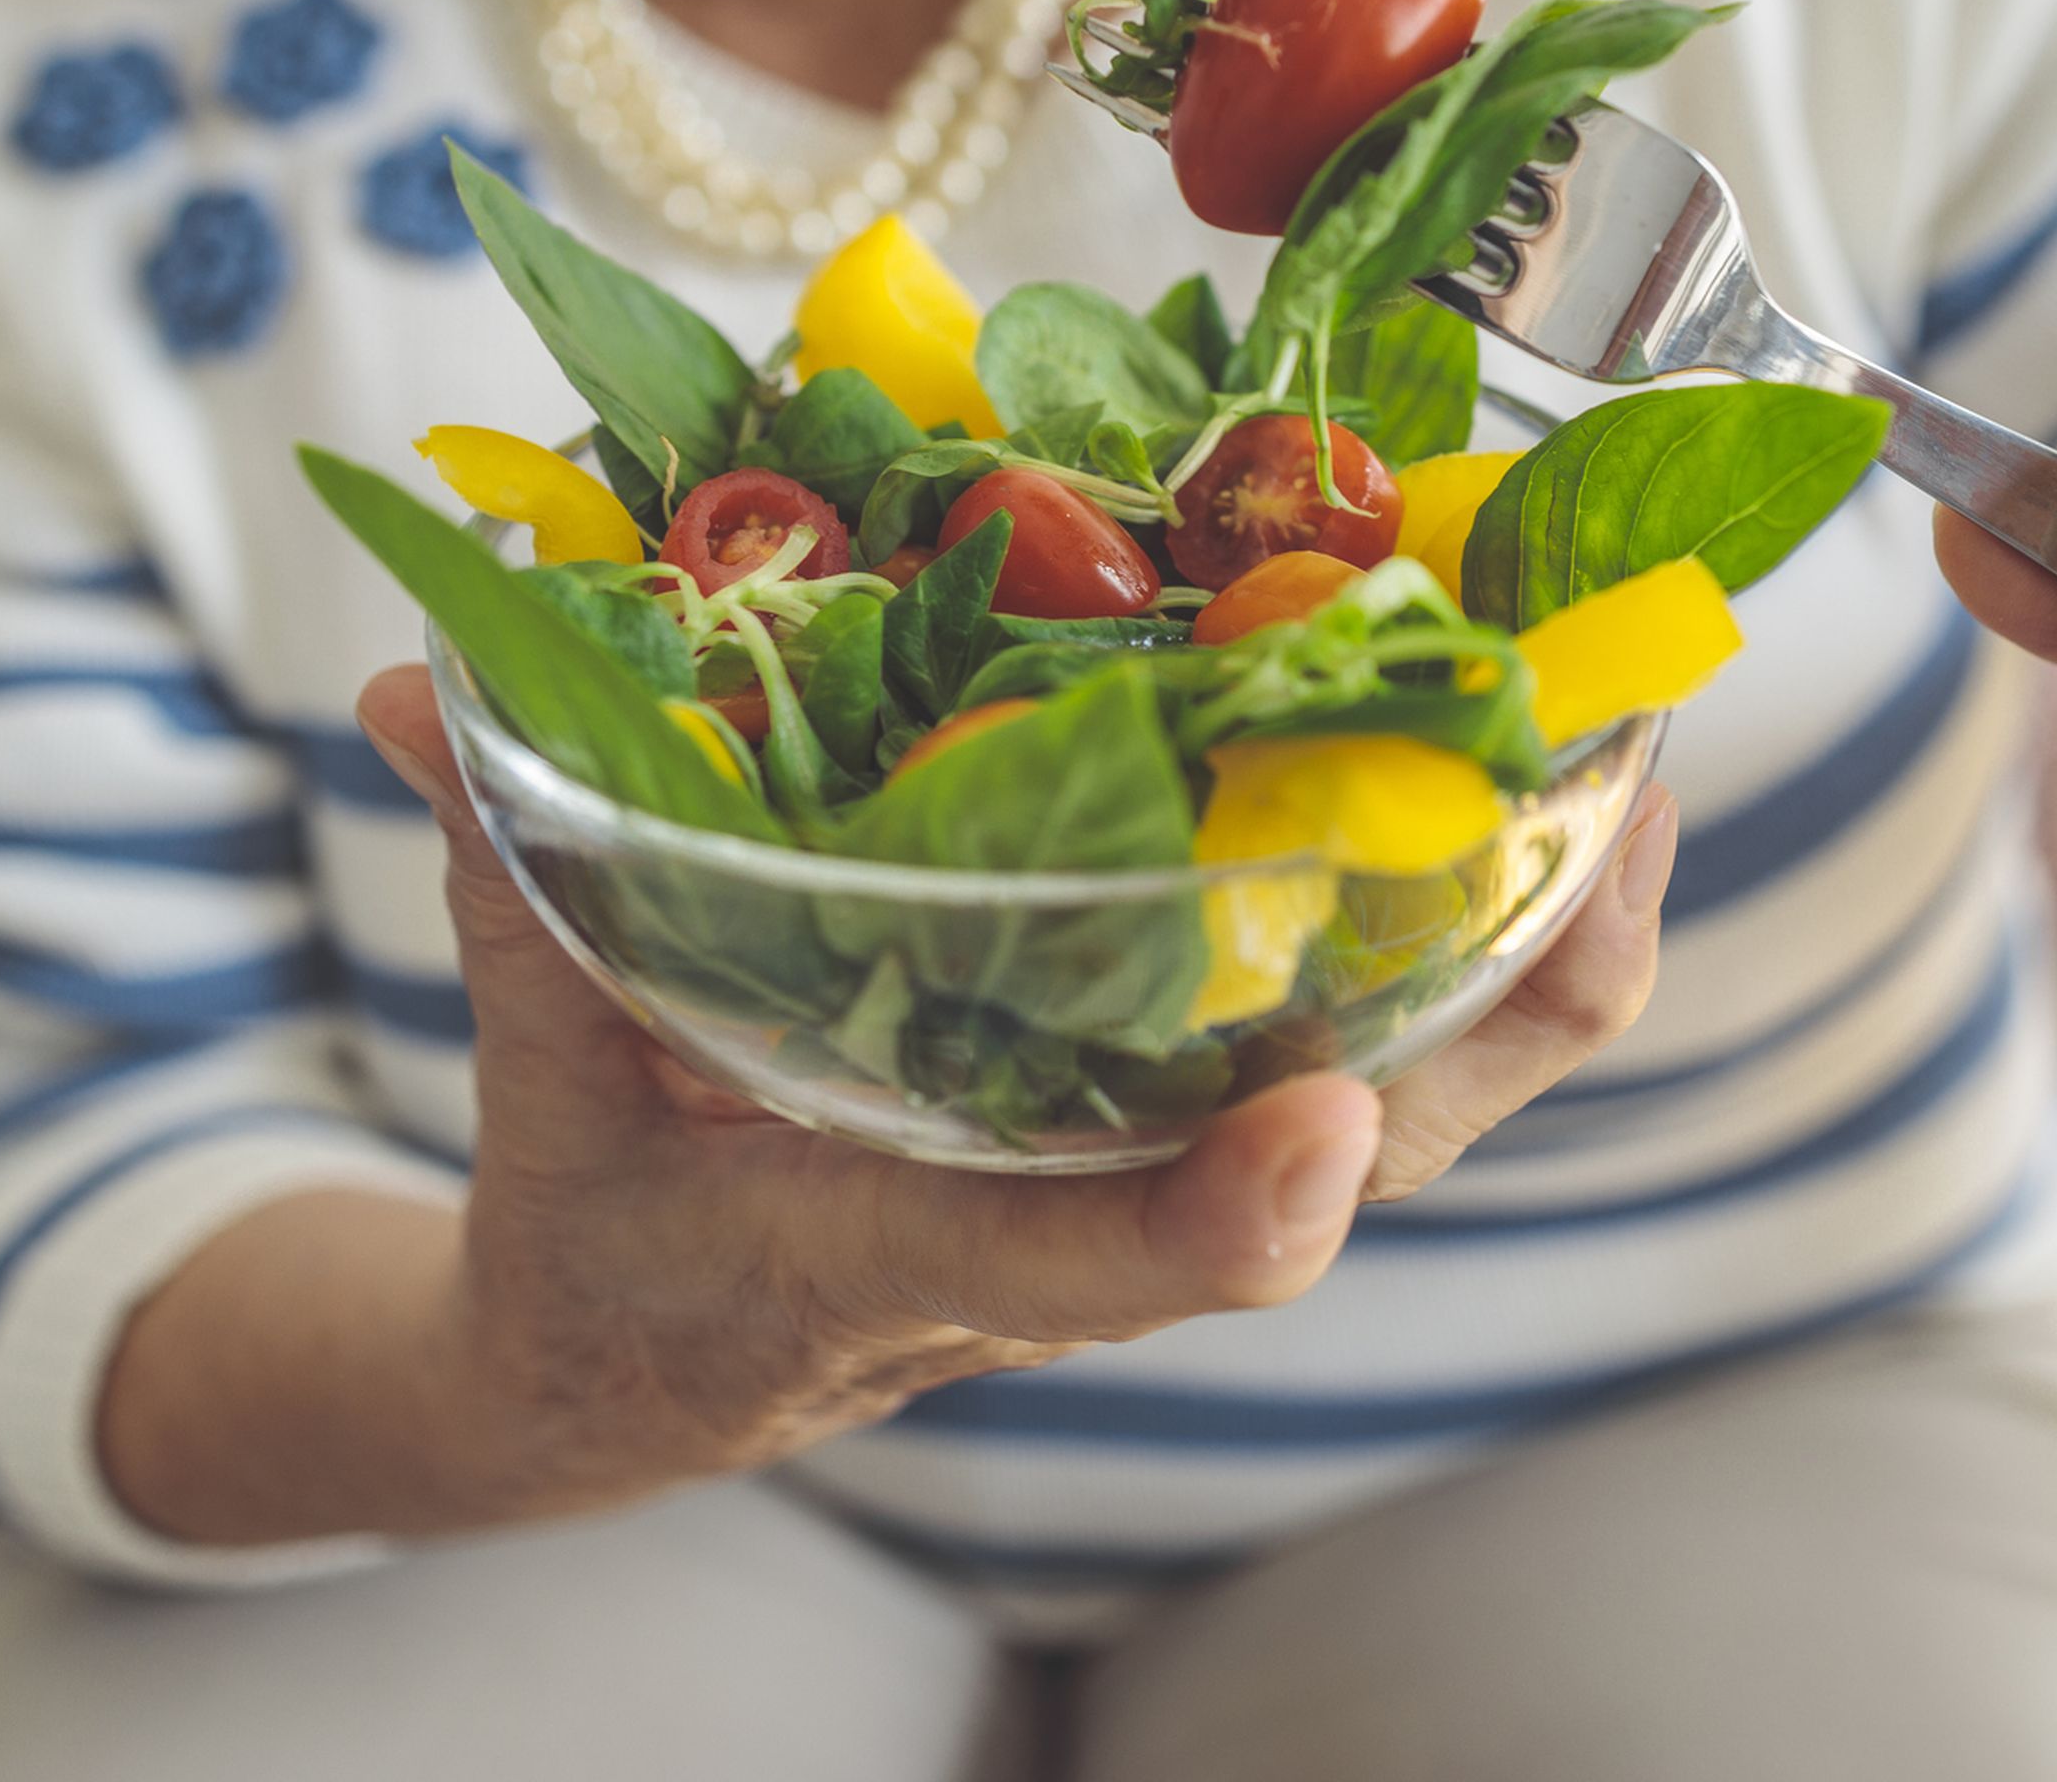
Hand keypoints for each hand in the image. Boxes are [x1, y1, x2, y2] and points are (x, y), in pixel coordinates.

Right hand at [348, 664, 1675, 1525]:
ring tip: (1638, 706)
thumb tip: (418, 689)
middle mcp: (1083, 1227)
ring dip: (1554, 917)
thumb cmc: (604, 1231)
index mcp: (908, 1252)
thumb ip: (509, 881)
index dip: (1208, 1224)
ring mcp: (1160, 1176)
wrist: (641, 1366)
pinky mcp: (1187, 1120)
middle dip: (1516, 981)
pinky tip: (1540, 750)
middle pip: (1371, 1155)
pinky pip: (1401, 1028)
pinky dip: (1492, 906)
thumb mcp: (534, 1080)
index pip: (1079, 1265)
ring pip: (1433, 1087)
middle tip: (1625, 764)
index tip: (1310, 1147)